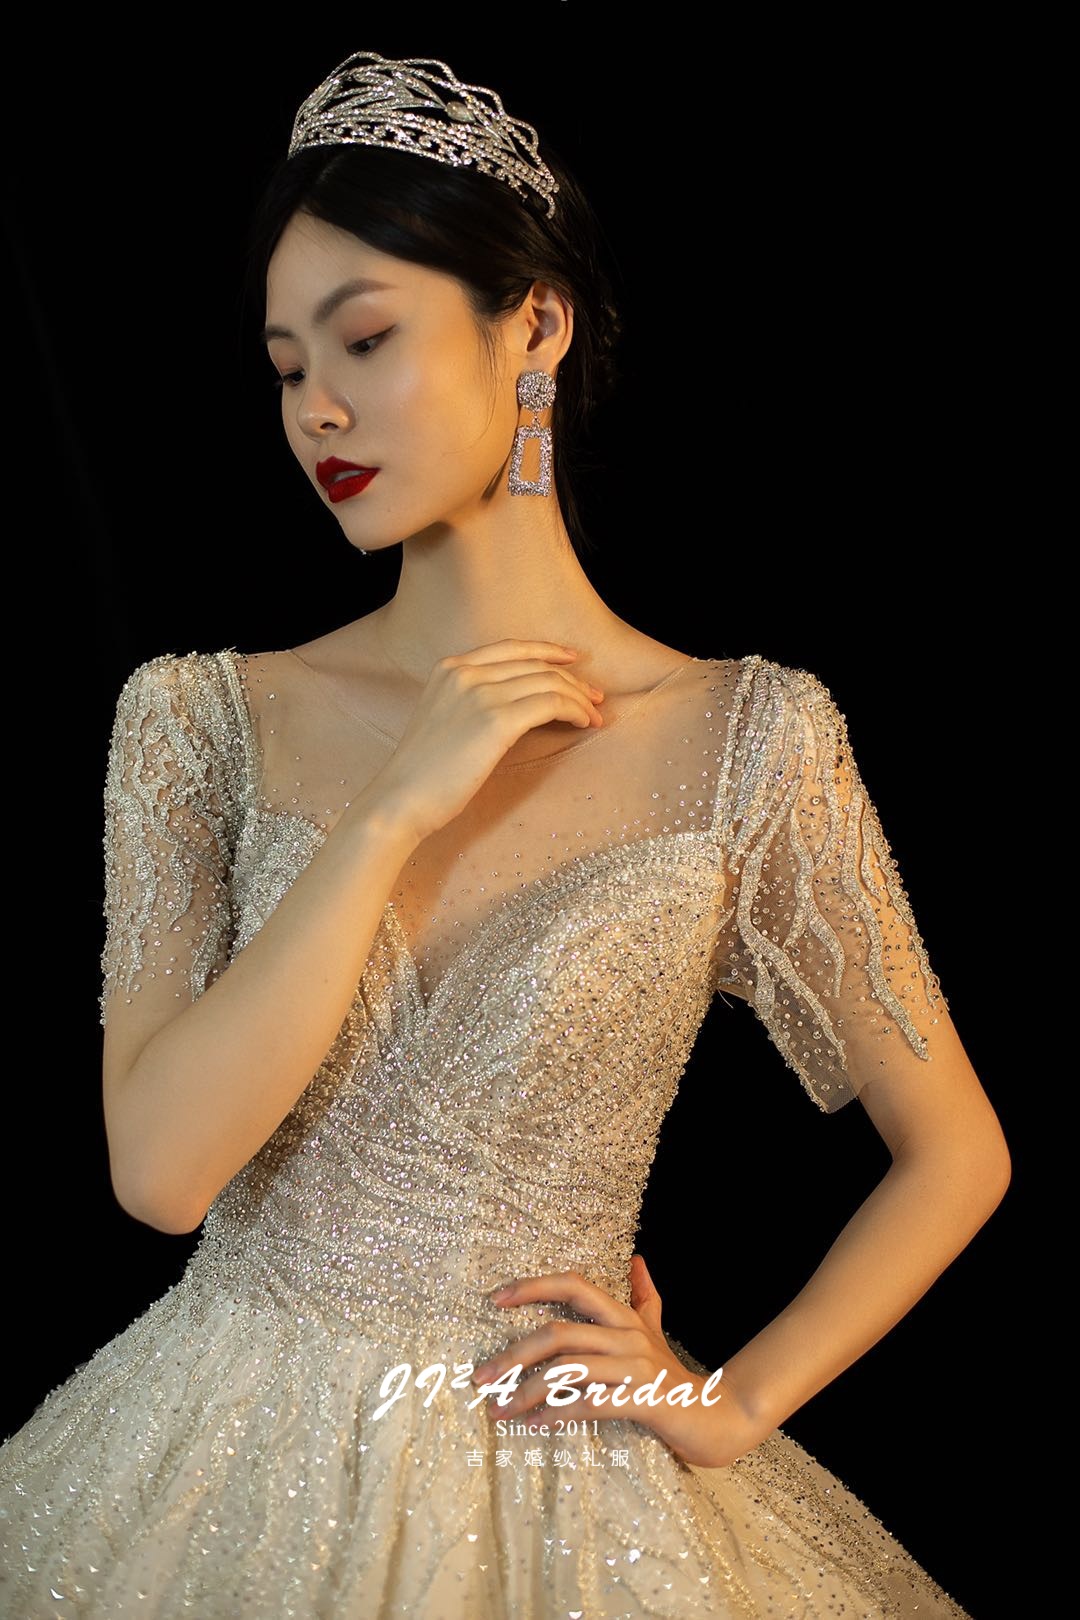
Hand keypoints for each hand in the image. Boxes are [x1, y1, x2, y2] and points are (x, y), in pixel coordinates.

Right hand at [370, 639, 605, 843]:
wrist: (401, 798)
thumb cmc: (423, 772)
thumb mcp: (443, 719)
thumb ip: (471, 702)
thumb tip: (518, 705)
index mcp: (449, 668)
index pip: (511, 648)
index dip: (547, 651)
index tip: (572, 661)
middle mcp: (465, 673)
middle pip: (535, 664)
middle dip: (572, 679)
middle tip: (594, 697)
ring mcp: (480, 694)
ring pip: (548, 682)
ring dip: (579, 697)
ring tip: (594, 715)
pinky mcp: (496, 721)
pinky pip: (550, 704)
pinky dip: (573, 711)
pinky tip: (583, 724)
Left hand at [471, 1256, 764, 1468]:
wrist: (717, 1416)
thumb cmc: (674, 1375)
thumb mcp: (656, 1330)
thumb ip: (644, 1296)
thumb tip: (637, 1259)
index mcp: (623, 1316)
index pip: (573, 1284)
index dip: (533, 1286)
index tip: (495, 1298)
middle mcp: (627, 1335)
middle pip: (558, 1333)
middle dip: (513, 1355)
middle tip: (480, 1377)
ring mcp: (635, 1366)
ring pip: (568, 1369)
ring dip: (526, 1391)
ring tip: (499, 1410)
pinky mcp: (641, 1399)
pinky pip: (588, 1404)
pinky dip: (556, 1414)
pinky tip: (535, 1425)